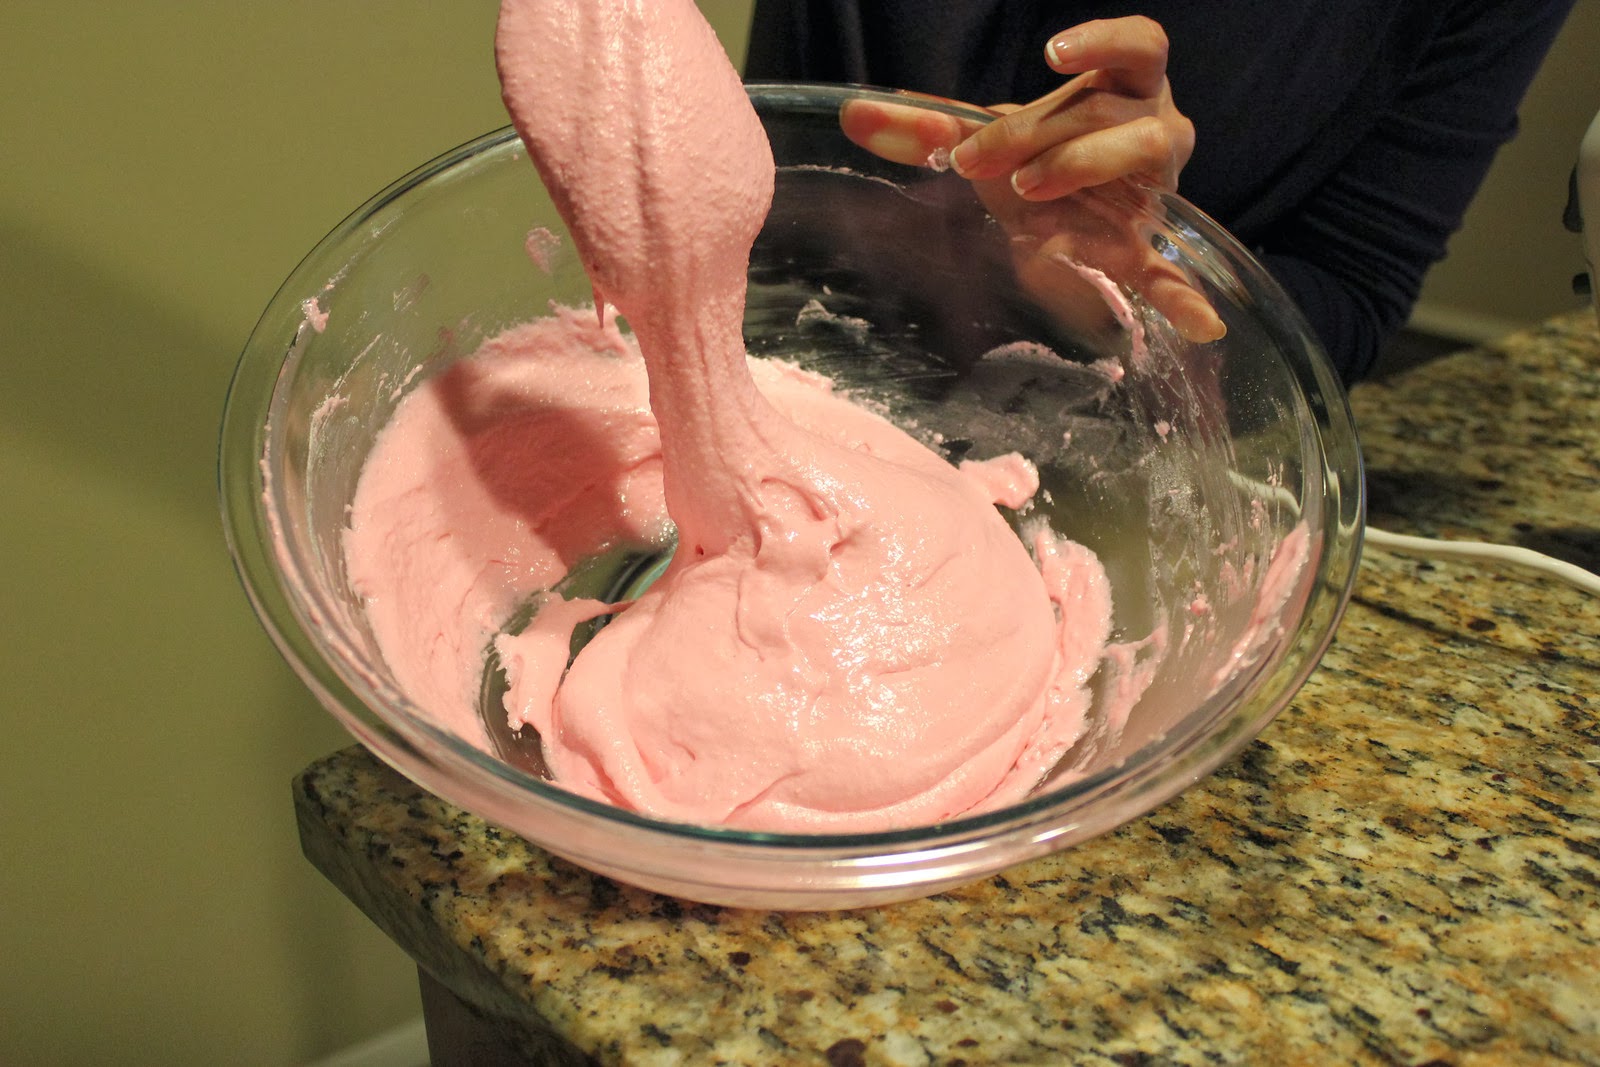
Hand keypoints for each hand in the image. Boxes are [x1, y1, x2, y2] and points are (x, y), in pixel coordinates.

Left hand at [837, 17, 1223, 342]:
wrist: (1061, 214)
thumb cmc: (1035, 157)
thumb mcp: (984, 140)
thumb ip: (924, 129)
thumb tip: (851, 112)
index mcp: (1125, 87)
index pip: (1140, 45)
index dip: (1104, 42)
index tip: (1050, 56)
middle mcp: (1155, 126)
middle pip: (1112, 110)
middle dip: (1040, 131)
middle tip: (977, 159)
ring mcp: (1156, 191)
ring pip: (1142, 158)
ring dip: (1083, 166)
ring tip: (1028, 191)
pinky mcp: (1144, 250)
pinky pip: (1172, 273)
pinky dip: (1186, 299)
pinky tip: (1203, 325)